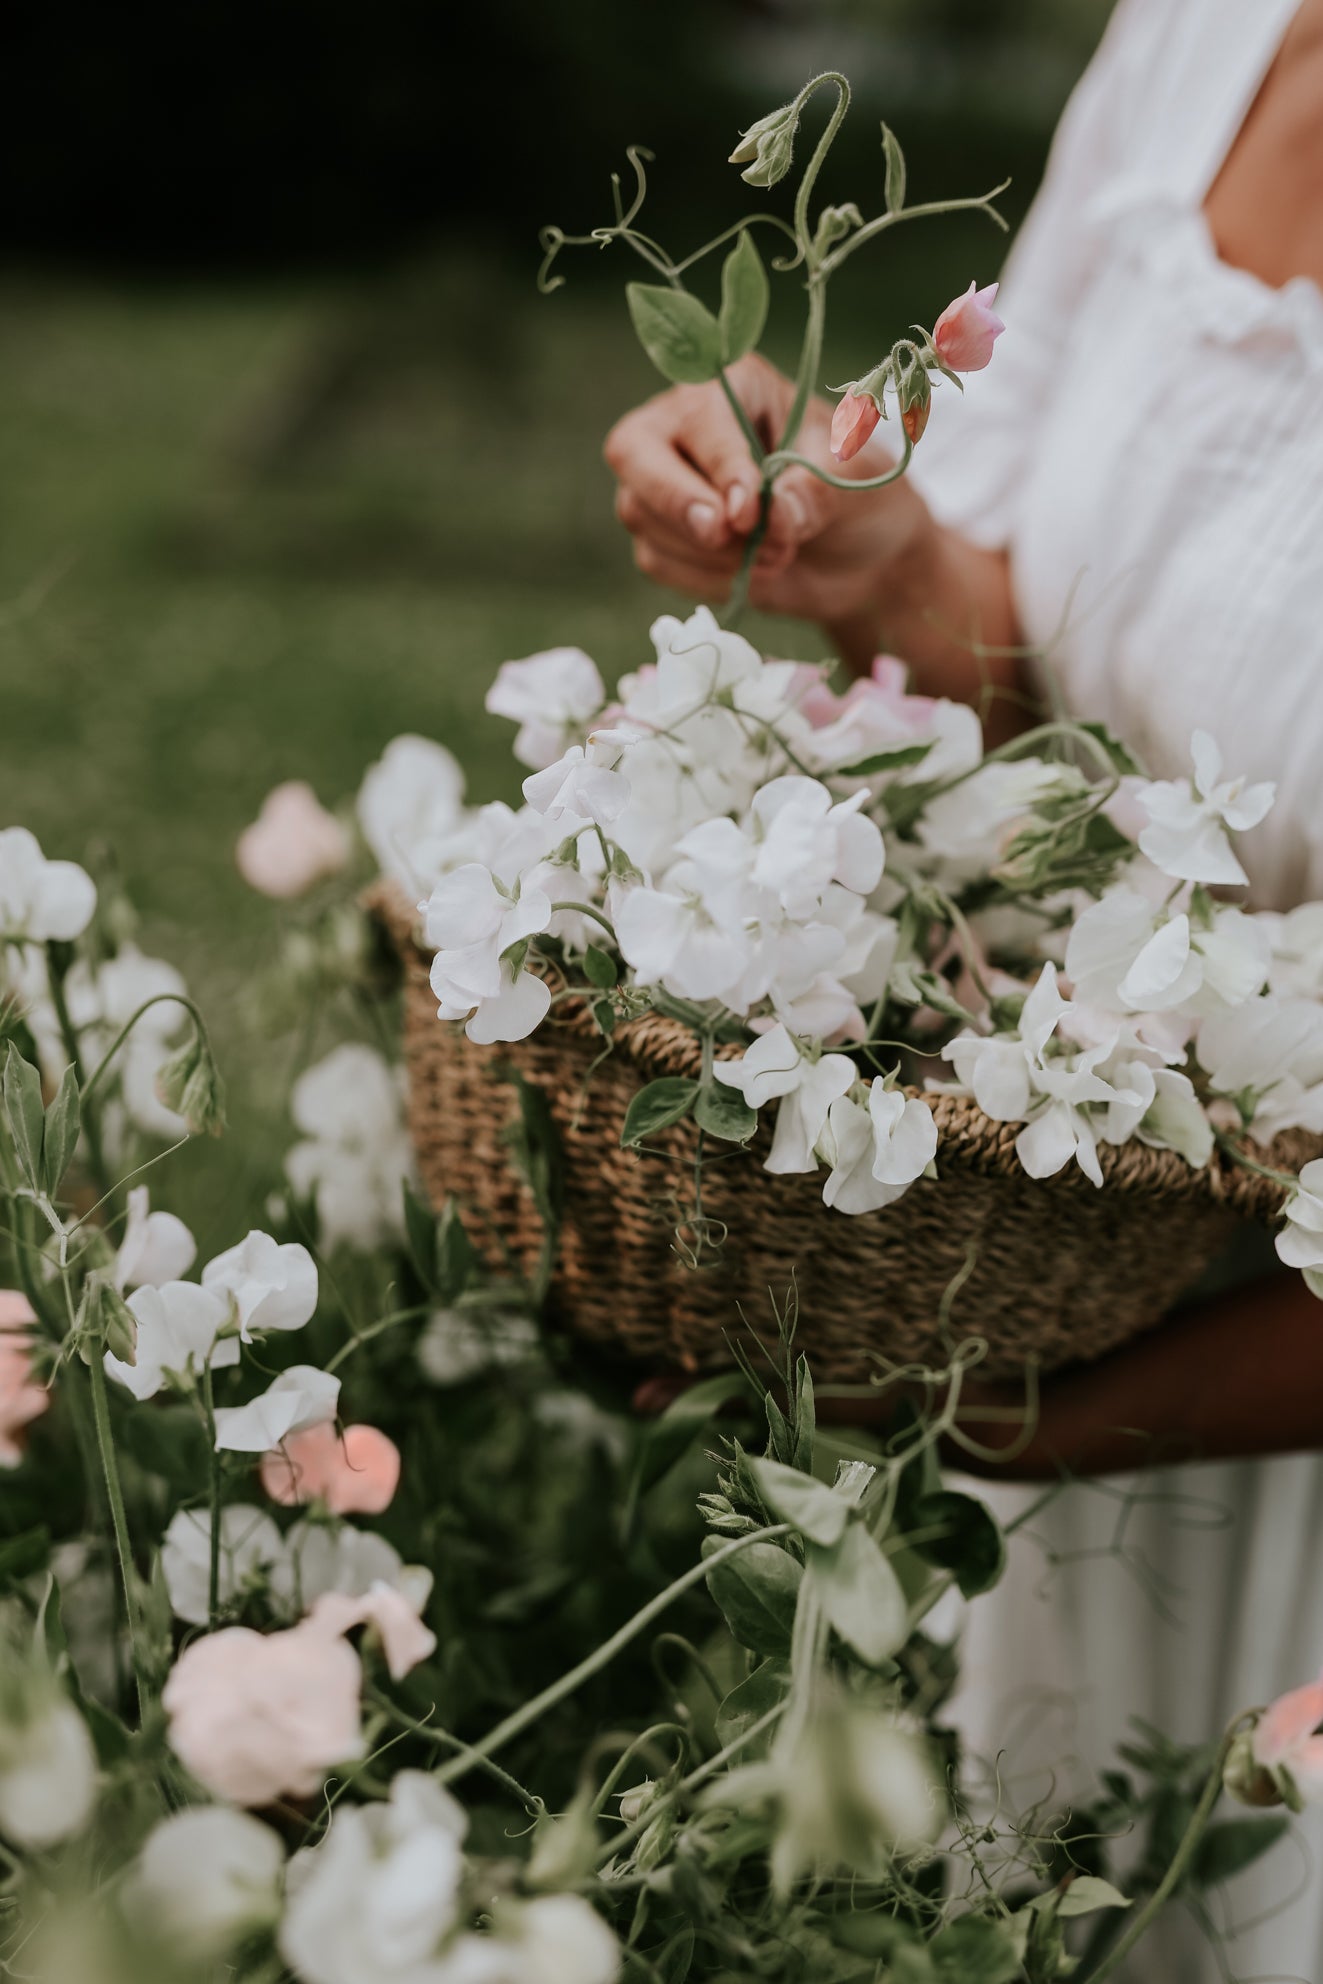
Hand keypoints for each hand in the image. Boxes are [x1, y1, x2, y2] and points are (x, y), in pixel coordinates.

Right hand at [603, 353, 930, 628]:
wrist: (860, 556)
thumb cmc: (856, 496)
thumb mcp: (855, 483)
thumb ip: (814, 492)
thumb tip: (773, 515)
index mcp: (735, 386)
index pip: (701, 416)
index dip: (719, 464)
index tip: (748, 512)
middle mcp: (683, 424)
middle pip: (631, 450)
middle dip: (675, 501)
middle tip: (722, 535)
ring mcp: (662, 481)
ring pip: (640, 512)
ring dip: (706, 551)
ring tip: (774, 557)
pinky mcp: (662, 536)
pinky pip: (656, 560)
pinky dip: (702, 578)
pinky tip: (749, 574)